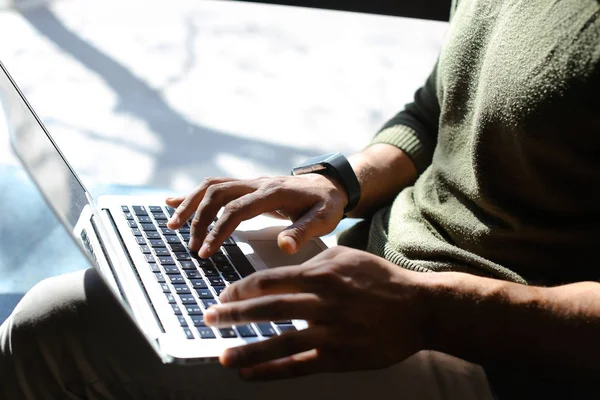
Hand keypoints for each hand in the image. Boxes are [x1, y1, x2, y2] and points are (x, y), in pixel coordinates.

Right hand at [165, 175, 347, 257]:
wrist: (330, 185)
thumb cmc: (326, 204)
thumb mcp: (324, 219)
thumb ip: (304, 231)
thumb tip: (285, 245)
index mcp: (273, 192)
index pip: (237, 209)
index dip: (218, 230)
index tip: (206, 252)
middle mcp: (257, 183)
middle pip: (217, 194)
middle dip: (199, 219)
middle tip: (192, 248)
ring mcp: (250, 182)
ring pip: (211, 187)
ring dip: (190, 204)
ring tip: (172, 225)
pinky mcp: (246, 186)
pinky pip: (215, 187)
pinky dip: (193, 195)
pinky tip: (173, 202)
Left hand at [203, 246, 429, 379]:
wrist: (418, 308)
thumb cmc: (381, 279)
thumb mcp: (347, 257)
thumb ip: (314, 260)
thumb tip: (286, 266)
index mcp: (320, 274)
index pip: (269, 281)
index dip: (241, 289)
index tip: (223, 295)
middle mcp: (321, 302)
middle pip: (267, 309)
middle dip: (233, 314)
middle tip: (208, 318)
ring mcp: (330, 331)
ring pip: (279, 341)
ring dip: (247, 349)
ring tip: (222, 355)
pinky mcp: (340, 356)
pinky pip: (299, 366)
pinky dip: (272, 371)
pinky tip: (250, 374)